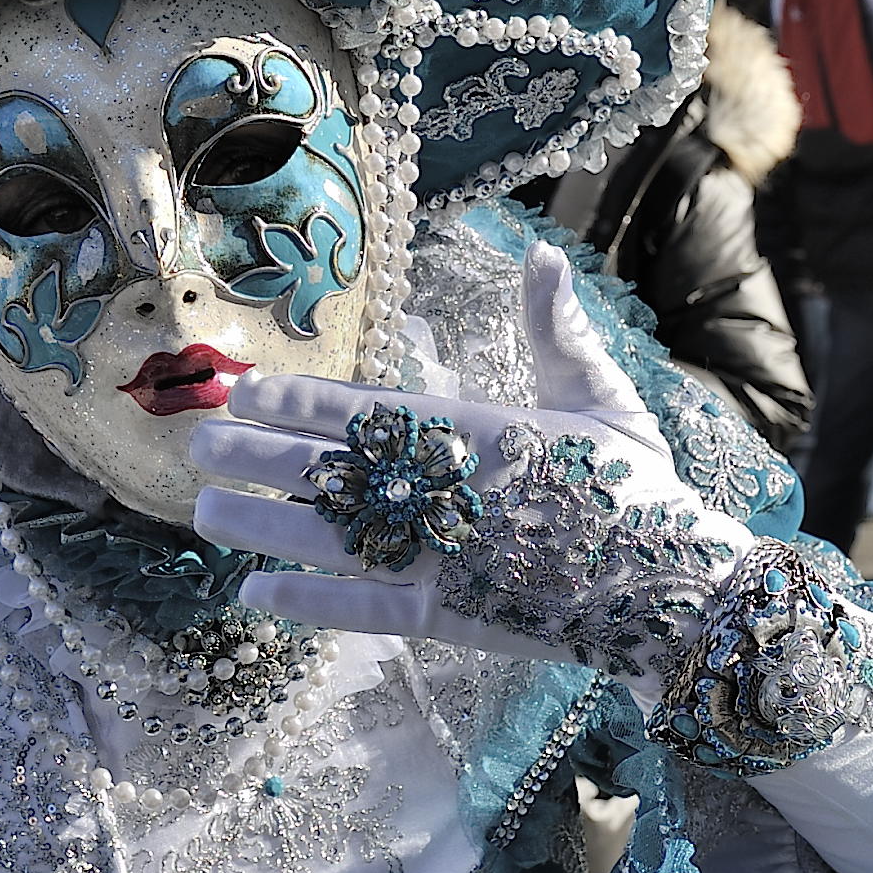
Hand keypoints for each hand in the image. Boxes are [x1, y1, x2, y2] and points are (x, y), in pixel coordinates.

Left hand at [190, 244, 753, 686]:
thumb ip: (559, 331)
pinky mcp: (449, 619)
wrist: (678, 593)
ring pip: (333, 539)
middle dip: (258, 454)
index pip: (369, 411)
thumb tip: (539, 253)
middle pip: (334, 471)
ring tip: (202, 508)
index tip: (243, 387)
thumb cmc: (639, 490)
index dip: (299, 400)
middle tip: (194, 439)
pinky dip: (306, 603)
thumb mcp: (604, 399)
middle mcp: (451, 496)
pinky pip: (362, 610)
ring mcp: (446, 561)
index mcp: (482, 434)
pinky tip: (251, 596)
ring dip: (262, 524)